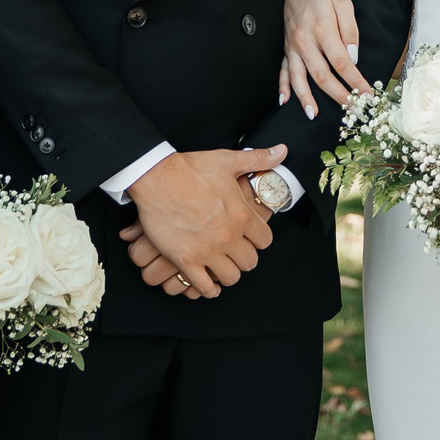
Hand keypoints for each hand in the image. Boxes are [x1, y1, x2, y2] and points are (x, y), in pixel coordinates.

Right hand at [126, 145, 283, 299]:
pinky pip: (204, 287)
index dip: (258, 240)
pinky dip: (208, 289)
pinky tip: (206, 281)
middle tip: (234, 252)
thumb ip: (259, 159)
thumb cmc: (191, 168)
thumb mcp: (228, 160)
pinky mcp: (186, 260)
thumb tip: (282, 150)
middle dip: (243, 258)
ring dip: (227, 273)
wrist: (156, 176)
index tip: (249, 237)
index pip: (265, 241)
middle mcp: (228, 236)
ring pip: (231, 277)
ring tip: (220, 266)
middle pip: (250, 263)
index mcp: (241, 214)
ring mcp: (207, 250)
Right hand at [278, 0, 367, 115]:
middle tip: (353, 110)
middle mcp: (305, 41)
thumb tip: (353, 57)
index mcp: (322, 29)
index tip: (367, 95)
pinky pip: (282, 70)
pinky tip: (284, 101)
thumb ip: (350, 30)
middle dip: (339, 95)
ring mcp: (293, 46)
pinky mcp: (286, 48)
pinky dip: (282, 87)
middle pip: (322, 75)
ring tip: (314, 115)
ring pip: (299, 77)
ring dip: (306, 98)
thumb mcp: (343, 3)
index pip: (341, 63)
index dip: (355, 81)